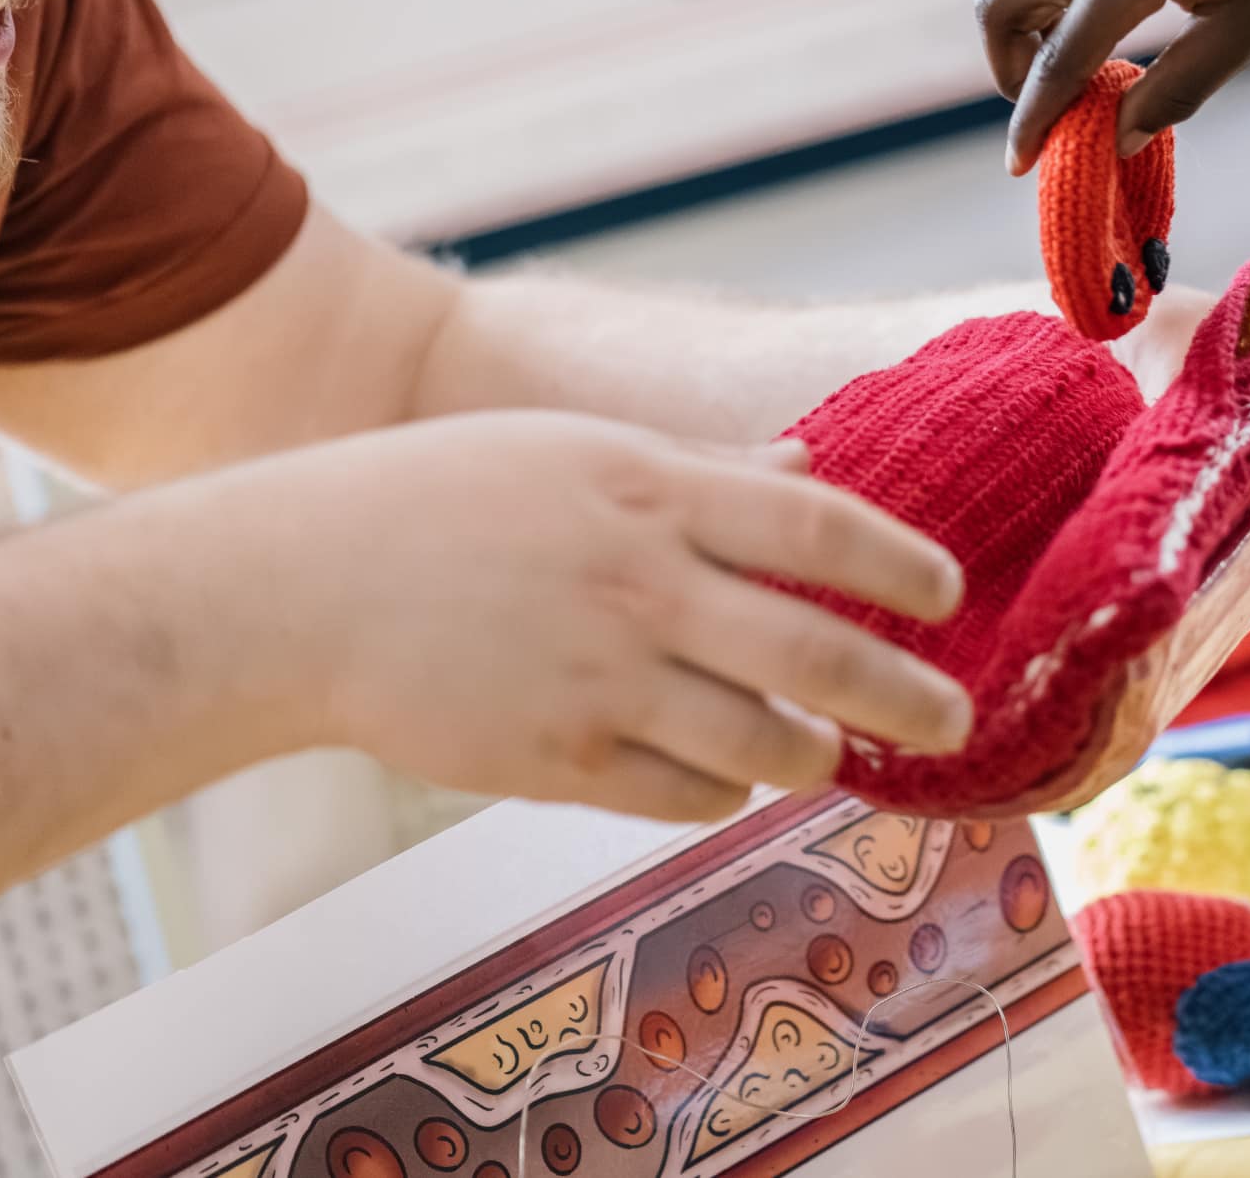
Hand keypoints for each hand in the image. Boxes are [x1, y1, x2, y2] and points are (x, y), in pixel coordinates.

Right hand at [215, 411, 971, 823]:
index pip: (821, 531)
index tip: (951, 593)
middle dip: (907, 695)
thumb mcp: (575, 452)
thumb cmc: (438, 500)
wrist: (294, 589)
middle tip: (955, 717)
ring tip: (823, 750)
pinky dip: (722, 791)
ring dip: (811, 755)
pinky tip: (720, 773)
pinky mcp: (557, 762)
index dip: (903, 566)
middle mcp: (640, 587)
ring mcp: (600, 682)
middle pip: (820, 656)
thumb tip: (808, 472)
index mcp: (649, 491)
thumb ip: (702, 473)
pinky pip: (685, 797)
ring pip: (765, 747)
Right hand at [978, 0, 1249, 175]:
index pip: (1057, 62)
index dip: (1034, 120)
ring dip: (1011, 13)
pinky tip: (1076, 3)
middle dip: (1007, 67)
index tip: (1018, 164)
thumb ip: (1174, 91)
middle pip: (997, 3)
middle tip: (1046, 103)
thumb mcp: (1243, 32)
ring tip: (1056, 53)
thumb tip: (1117, 139)